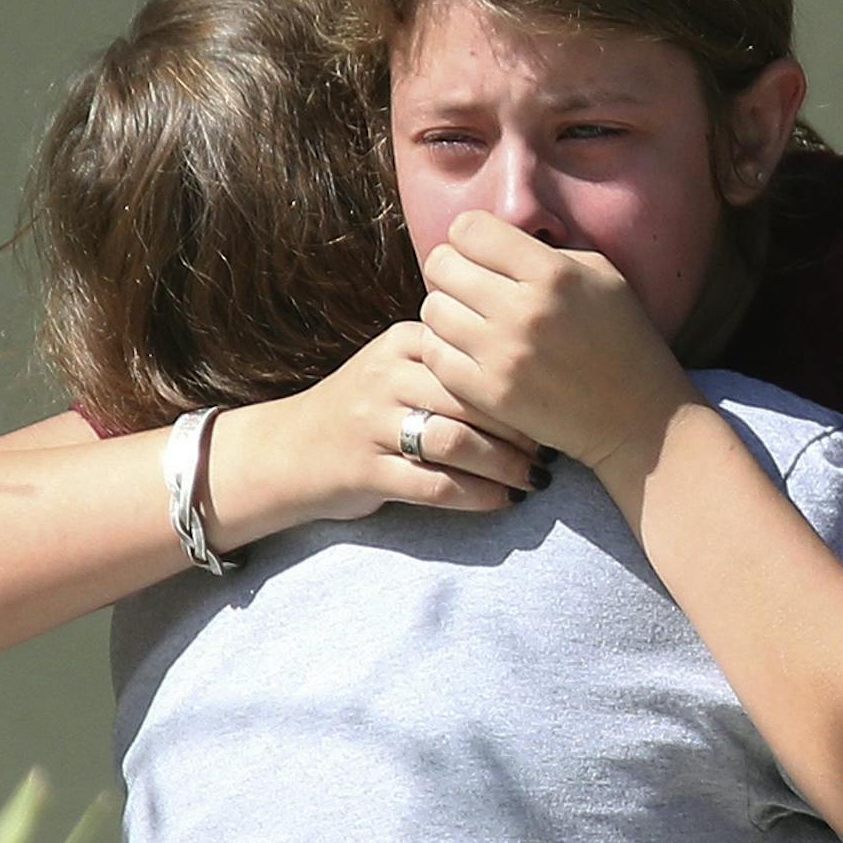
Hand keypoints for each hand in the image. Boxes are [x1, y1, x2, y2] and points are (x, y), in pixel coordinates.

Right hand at [269, 320, 546, 521]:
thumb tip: (530, 366)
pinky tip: (503, 500)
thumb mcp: (396, 366)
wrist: (287, 452)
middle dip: (521, 426)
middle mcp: (387, 377)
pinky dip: (477, 495)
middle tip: (554, 446)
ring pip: (457, 441)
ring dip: (505, 464)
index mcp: (402, 342)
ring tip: (534, 477)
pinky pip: (435, 485)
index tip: (553, 402)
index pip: (475, 353)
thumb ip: (448, 359)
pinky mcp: (366, 472)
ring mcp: (373, 425)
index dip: (522, 380)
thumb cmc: (361, 410)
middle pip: (472, 398)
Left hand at [417, 211, 700, 473]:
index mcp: (554, 273)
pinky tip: (465, 351)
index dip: (469, 237)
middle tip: (469, 287)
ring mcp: (505, 355)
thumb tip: (490, 238)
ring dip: (445, 310)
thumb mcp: (602, 275)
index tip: (482, 254)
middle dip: (451, 270)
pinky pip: (434, 355)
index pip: (468, 229)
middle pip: (441, 265)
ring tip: (469, 320)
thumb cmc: (621, 337)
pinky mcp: (491, 394)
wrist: (638, 417)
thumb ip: (545, 250)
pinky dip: (443, 348)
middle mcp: (526, 310)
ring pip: (432, 309)